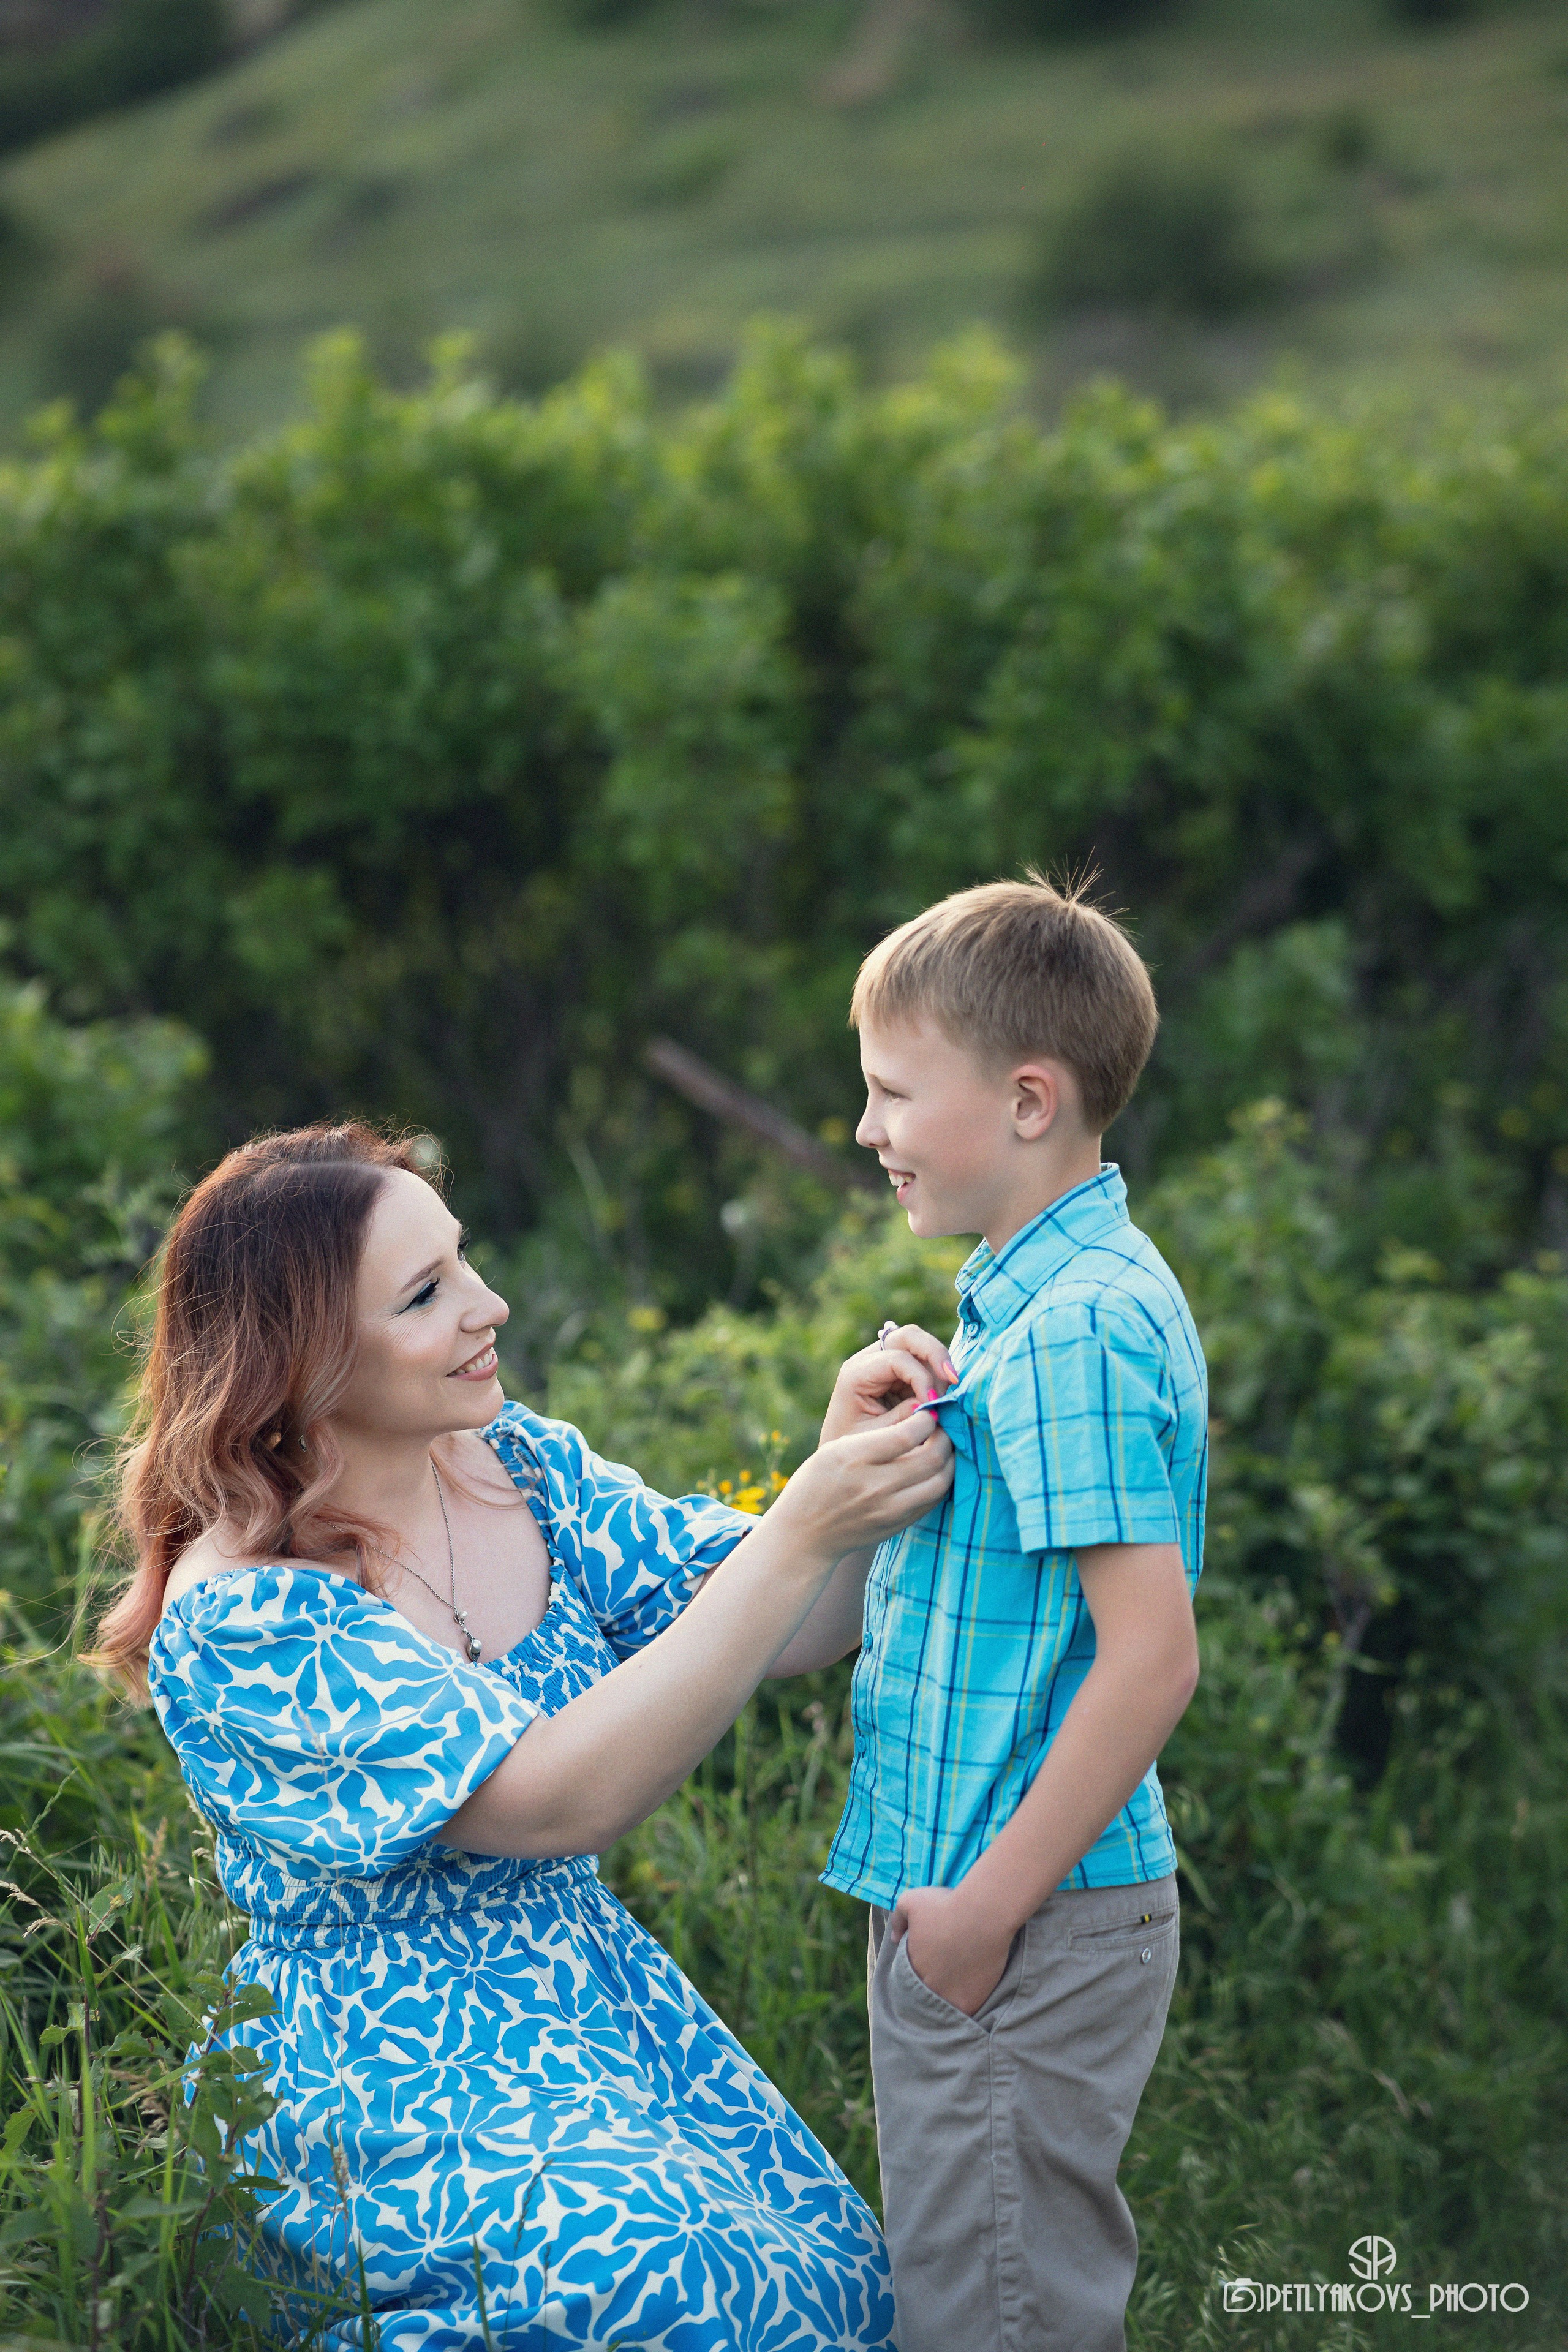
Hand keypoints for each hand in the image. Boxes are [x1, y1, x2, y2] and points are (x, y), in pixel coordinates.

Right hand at [774, 1400, 952, 1560]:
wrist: (804, 1534)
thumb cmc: (817, 1482)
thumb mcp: (835, 1449)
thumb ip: (876, 1436)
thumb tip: (920, 1418)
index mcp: (853, 1458)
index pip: (906, 1434)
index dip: (926, 1418)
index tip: (928, 1411)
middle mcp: (873, 1486)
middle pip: (931, 1458)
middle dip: (945, 1437)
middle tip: (943, 1427)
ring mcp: (888, 1510)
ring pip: (940, 1481)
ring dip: (949, 1461)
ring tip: (943, 1447)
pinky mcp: (897, 1525)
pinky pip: (932, 1501)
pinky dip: (940, 1482)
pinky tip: (935, 1470)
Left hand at [821, 1323, 957, 1443]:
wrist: (842, 1458)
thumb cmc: (853, 1448)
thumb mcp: (876, 1438)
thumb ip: (903, 1420)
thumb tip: (933, 1403)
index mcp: (856, 1373)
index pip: (896, 1358)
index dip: (920, 1377)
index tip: (933, 1404)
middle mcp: (869, 1360)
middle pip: (909, 1336)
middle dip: (936, 1354)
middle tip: (954, 1381)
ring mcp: (885, 1362)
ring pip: (921, 1346)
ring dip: (939, 1367)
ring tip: (947, 1396)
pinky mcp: (899, 1372)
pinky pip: (924, 1363)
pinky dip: (938, 1376)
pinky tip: (944, 1397)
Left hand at [891, 1883, 1014, 2017]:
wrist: (983, 1914)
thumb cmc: (946, 1905)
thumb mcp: (911, 1901)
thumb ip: (898, 1920)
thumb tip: (895, 1939)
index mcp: (911, 1966)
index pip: (909, 1975)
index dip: (919, 1966)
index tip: (931, 1958)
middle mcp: (927, 1986)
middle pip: (927, 1989)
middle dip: (933, 1981)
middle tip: (946, 1969)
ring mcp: (949, 1998)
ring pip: (944, 2003)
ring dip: (948, 1995)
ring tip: (958, 1982)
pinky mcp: (971, 2003)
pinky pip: (964, 2011)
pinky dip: (965, 2003)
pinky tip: (970, 1990)